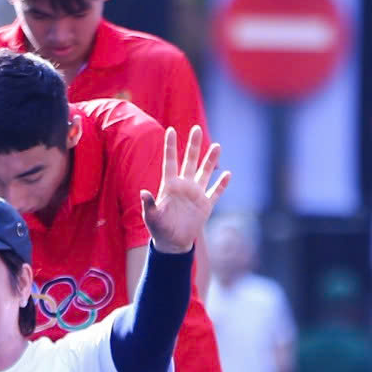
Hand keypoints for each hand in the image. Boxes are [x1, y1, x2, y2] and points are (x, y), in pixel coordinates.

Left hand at [139, 126, 230, 253]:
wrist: (173, 243)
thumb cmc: (159, 229)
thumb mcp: (152, 217)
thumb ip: (149, 204)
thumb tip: (143, 192)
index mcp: (169, 185)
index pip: (170, 161)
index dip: (170, 146)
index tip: (171, 130)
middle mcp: (184, 185)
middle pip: (190, 161)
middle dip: (194, 145)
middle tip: (197, 128)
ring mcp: (196, 194)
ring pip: (205, 172)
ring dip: (210, 160)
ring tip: (217, 146)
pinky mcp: (205, 205)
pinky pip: (215, 192)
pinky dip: (222, 184)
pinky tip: (228, 174)